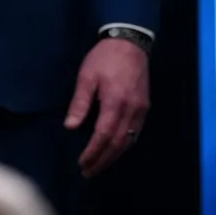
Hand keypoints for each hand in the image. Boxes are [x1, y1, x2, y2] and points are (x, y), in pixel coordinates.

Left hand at [65, 38, 149, 177]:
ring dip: (114, 156)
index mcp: (114, 101)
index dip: (93, 152)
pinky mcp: (145, 106)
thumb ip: (80, 102)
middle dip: (103, 160)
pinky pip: (136, 132)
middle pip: (117, 143)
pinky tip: (115, 150)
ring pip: (129, 140)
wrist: (130, 43)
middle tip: (89, 172)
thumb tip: (70, 127)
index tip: (82, 163)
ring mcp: (141, 109)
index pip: (103, 135)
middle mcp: (131, 109)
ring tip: (100, 165)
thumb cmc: (104, 58)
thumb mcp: (87, 76)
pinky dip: (125, 145)